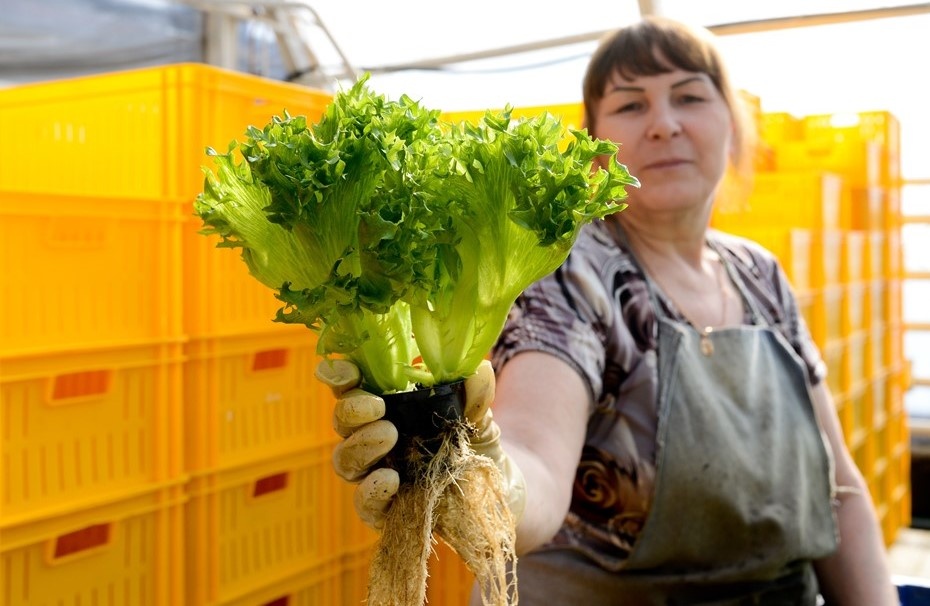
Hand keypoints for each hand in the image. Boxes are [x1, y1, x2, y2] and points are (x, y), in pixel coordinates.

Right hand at [314, 359, 525, 529]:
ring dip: (360, 445)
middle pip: (343, 421)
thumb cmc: (473, 443)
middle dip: (352, 411)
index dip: (341, 376)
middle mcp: (372, 437)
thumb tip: (478, 371)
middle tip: (377, 408)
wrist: (493, 491)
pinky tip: (389, 479)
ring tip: (389, 435)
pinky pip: (365, 503)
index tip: (349, 372)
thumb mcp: (478, 417)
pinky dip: (371, 490)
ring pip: (345, 460)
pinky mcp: (384, 510)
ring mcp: (374, 474)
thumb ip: (475, 395)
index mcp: (386, 405)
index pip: (350, 386)